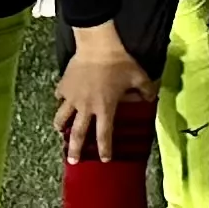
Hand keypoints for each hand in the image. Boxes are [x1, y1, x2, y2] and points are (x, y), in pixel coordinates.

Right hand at [53, 26, 149, 162]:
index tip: (105, 160)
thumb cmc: (120, 63)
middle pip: (78, 133)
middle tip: (73, 161)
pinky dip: (60, 100)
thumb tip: (150, 99)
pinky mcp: (63, 85)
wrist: (98, 46)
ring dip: (60, 126)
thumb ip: (146, 91)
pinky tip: (61, 100)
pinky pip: (59, 96)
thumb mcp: (139, 77)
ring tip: (59, 132)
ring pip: (62, 117)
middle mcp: (86, 107)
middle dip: (75, 149)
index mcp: (105, 108)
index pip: (104, 135)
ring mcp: (72, 97)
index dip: (105, 149)